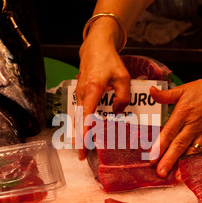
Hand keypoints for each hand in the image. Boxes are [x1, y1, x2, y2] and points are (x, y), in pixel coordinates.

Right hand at [75, 19, 130, 158]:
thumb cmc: (109, 60)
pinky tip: (89, 131)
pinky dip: (83, 123)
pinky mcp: (80, 93)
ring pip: (78, 117)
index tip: (83, 148)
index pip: (87, 116)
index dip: (85, 133)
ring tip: (86, 146)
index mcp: (93, 90)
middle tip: (83, 156)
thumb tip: (117, 112)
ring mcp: (79, 93)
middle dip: (80, 139)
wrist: (95, 46)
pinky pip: (80, 111)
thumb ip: (123, 96)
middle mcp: (82, 93)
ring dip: (81, 132)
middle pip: (79, 121)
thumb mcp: (123, 77)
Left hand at [149, 69, 201, 177]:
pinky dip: (197, 162)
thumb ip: (166, 95)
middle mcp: (193, 125)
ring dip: (183, 165)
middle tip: (160, 172)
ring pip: (192, 152)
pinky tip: (190, 171)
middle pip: (179, 145)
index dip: (160, 146)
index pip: (169, 132)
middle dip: (168, 160)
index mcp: (183, 113)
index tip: (152, 157)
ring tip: (175, 177)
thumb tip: (151, 91)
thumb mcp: (184, 89)